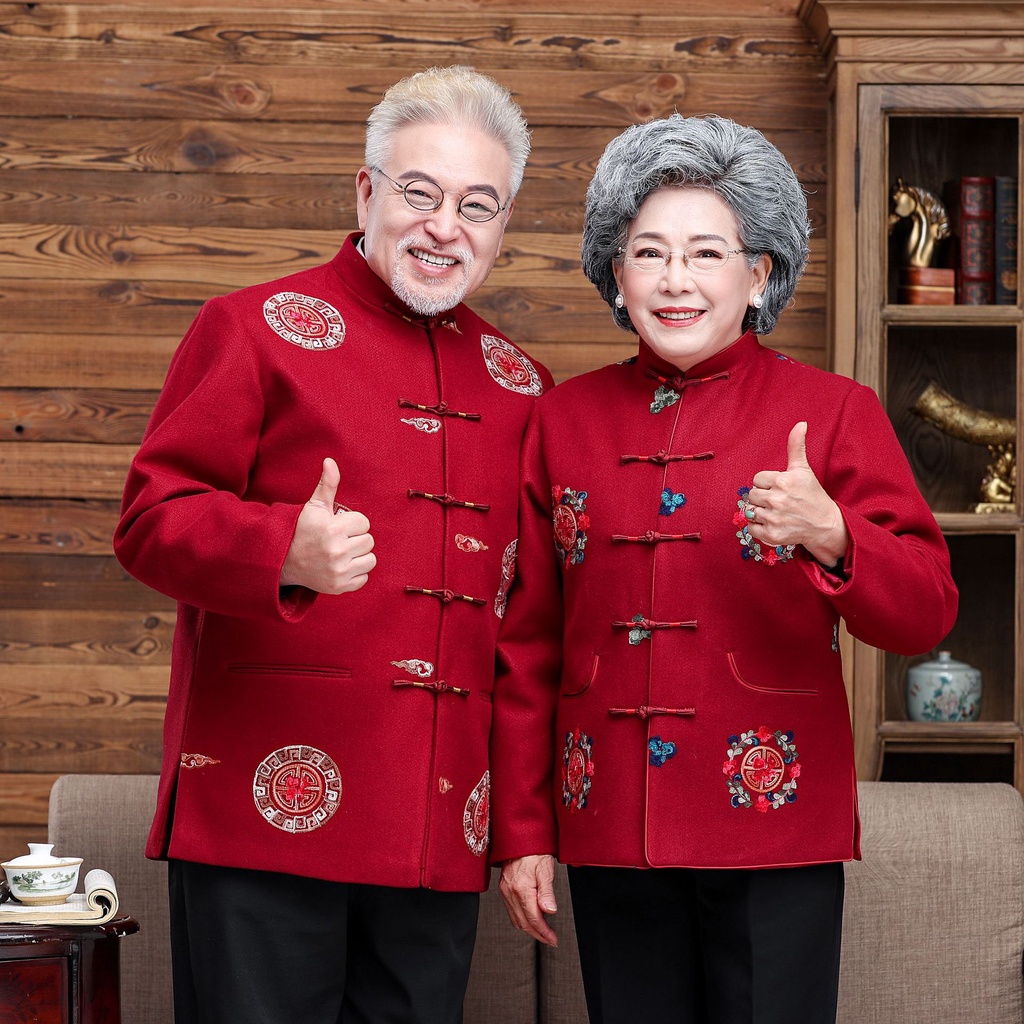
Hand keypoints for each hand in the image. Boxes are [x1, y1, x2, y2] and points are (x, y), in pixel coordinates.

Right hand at [279, 458, 375, 592]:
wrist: (283, 561)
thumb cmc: (302, 530)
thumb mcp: (314, 506)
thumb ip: (327, 484)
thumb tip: (330, 461)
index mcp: (332, 529)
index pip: (364, 523)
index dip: (352, 523)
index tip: (338, 526)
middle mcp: (336, 551)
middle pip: (369, 541)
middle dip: (356, 538)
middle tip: (339, 540)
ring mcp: (338, 571)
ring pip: (370, 559)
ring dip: (359, 556)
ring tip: (342, 552)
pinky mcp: (339, 587)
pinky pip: (364, 578)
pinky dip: (356, 573)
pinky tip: (341, 566)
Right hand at [498, 854, 557, 945]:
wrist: (519, 837)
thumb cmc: (534, 850)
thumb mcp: (546, 869)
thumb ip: (547, 892)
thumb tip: (550, 911)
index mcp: (521, 888)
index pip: (533, 919)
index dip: (544, 932)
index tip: (553, 939)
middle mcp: (510, 892)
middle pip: (523, 924)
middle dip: (538, 935)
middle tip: (550, 939)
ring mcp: (505, 890)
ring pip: (515, 920)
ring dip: (529, 929)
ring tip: (542, 932)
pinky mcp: (503, 888)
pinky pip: (511, 911)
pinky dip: (521, 919)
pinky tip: (530, 918)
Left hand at [745, 421, 848, 566]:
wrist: (824, 524)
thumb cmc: (812, 494)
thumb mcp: (803, 469)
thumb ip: (796, 446)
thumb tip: (801, 423)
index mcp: (783, 481)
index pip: (757, 479)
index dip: (767, 483)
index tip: (780, 488)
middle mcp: (778, 499)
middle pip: (751, 494)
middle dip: (763, 497)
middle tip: (780, 501)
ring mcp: (775, 518)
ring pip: (750, 511)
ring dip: (760, 512)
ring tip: (777, 513)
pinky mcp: (772, 535)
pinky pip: (751, 528)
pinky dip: (759, 528)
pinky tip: (774, 523)